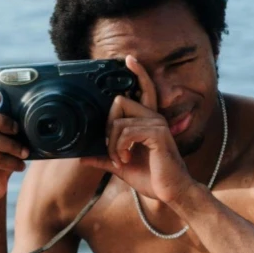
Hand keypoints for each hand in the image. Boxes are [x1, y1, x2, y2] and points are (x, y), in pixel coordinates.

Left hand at [81, 56, 193, 203]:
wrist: (170, 193)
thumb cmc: (151, 178)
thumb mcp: (121, 167)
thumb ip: (104, 158)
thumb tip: (82, 157)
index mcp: (147, 121)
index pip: (143, 90)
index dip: (138, 73)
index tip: (129, 59)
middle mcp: (154, 118)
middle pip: (119, 102)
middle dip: (107, 127)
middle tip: (112, 149)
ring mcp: (157, 124)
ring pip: (118, 123)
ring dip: (113, 145)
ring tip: (121, 159)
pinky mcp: (158, 134)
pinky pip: (126, 132)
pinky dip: (120, 147)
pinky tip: (126, 159)